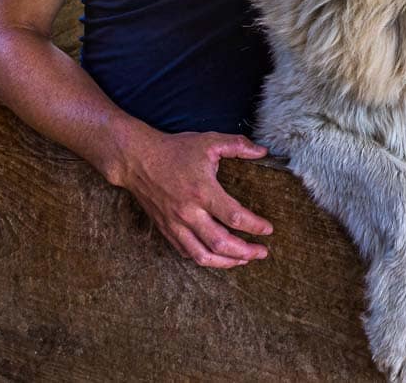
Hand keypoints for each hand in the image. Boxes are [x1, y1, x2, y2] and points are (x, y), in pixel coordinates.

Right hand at [115, 129, 272, 267]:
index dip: (254, 226)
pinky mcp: (166, 229)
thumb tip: (262, 151)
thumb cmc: (174, 150)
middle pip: (221, 244)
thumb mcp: (208, 141)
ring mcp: (175, 224)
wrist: (137, 160)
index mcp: (202, 191)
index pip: (234, 217)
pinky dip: (204, 258)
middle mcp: (188, 212)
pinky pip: (186, 252)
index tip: (268, 229)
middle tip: (262, 252)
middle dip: (246, 252)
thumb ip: (237, 145)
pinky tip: (218, 256)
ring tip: (244, 261)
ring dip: (227, 262)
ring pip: (202, 255)